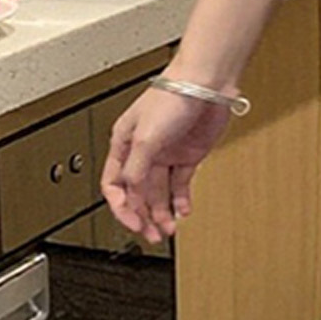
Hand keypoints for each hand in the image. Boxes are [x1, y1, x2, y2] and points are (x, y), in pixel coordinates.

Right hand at [100, 83, 234, 242]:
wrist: (206, 85)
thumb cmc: (172, 98)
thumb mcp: (145, 137)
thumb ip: (136, 169)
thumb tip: (132, 194)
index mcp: (124, 145)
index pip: (115, 184)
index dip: (122, 207)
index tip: (134, 223)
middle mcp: (143, 151)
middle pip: (138, 193)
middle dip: (143, 215)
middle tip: (152, 234)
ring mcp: (167, 154)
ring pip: (159, 191)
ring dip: (162, 212)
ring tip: (168, 229)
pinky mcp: (189, 155)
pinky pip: (181, 184)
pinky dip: (181, 200)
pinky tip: (183, 211)